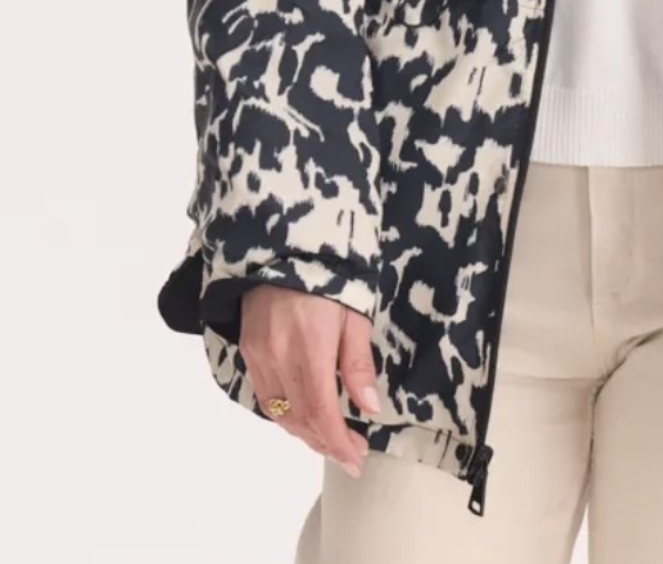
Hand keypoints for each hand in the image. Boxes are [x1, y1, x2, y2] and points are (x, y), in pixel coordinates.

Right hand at [240, 284, 380, 477]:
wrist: (283, 247)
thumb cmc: (328, 277)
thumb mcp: (354, 313)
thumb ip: (358, 362)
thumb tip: (370, 407)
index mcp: (311, 345)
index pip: (321, 411)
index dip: (338, 442)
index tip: (356, 458)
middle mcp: (279, 356)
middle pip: (300, 418)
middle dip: (326, 442)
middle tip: (350, 453)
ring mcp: (259, 355)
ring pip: (280, 413)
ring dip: (306, 433)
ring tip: (331, 440)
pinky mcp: (248, 351)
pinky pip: (266, 397)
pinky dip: (286, 415)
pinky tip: (304, 418)